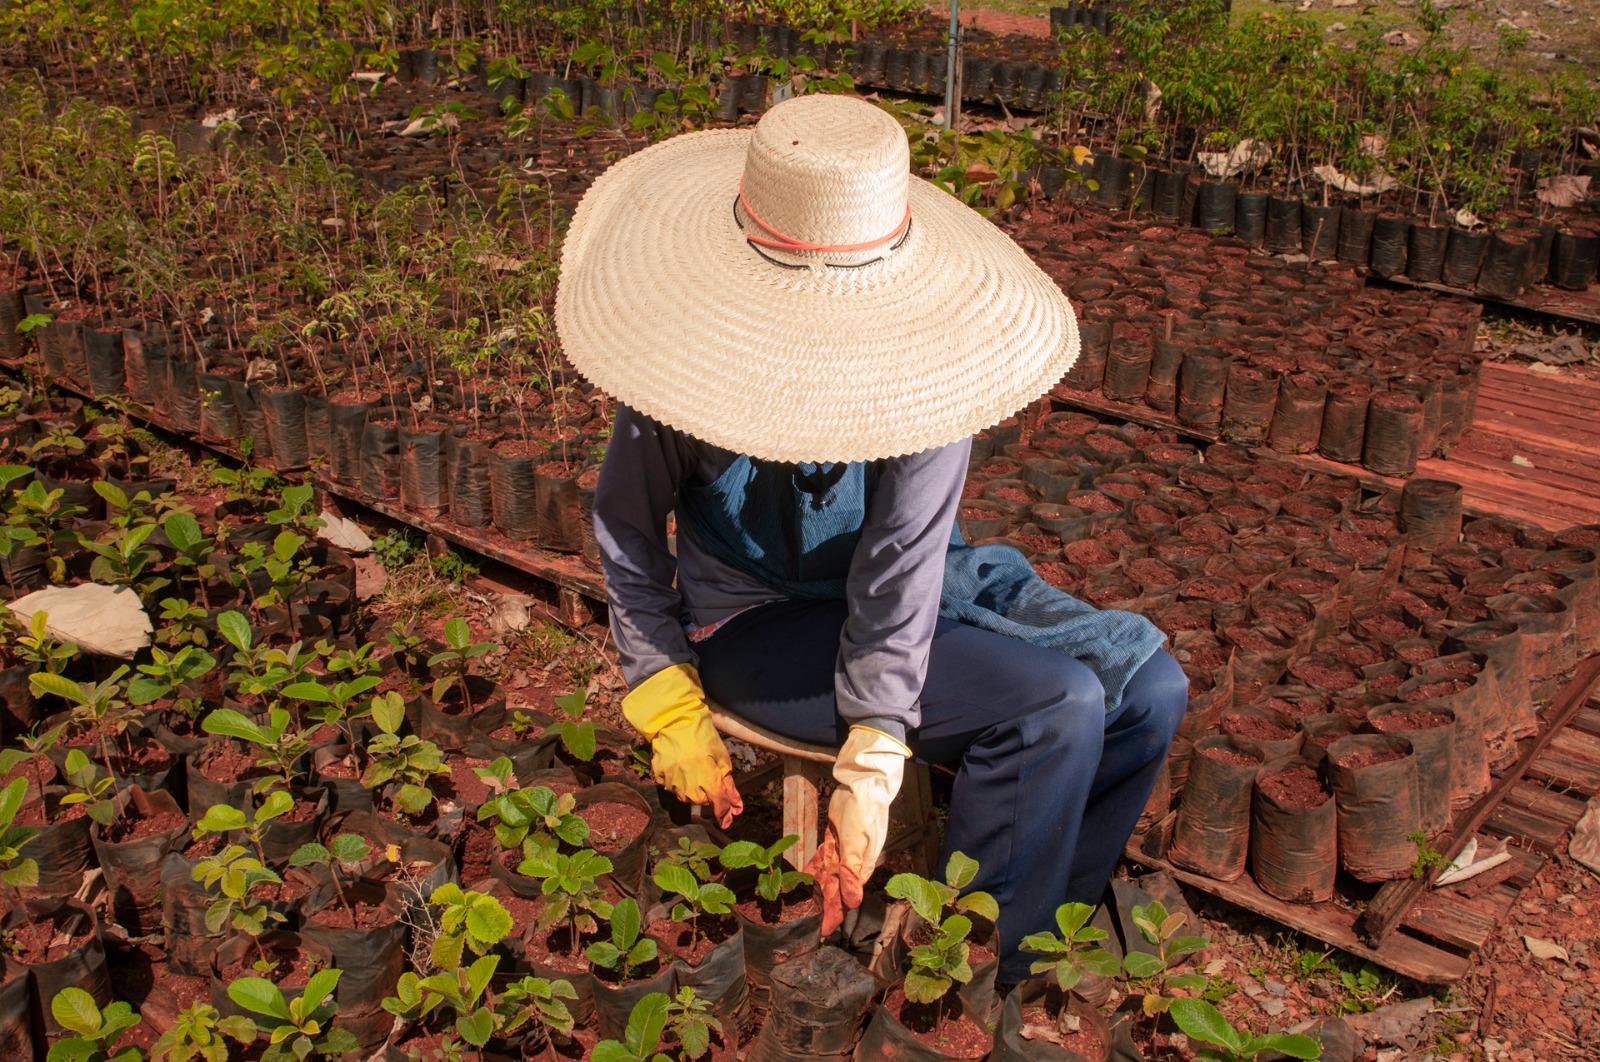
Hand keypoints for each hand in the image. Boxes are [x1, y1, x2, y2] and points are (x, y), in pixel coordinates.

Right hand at [621, 663, 742, 828]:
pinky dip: (678, 780)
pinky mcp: (660, 778)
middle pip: (702, 801)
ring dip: (692, 786)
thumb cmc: (702, 736)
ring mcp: (672, 784)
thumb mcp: (722, 758)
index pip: (719, 805)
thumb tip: (736, 807)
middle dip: (708, 791)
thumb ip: (728, 785)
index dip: (725, 814)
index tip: (728, 821)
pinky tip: (680, 764)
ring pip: (686, 795)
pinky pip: (672, 786)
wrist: (674, 721)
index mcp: (709, 780)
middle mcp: (689, 787)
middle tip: (707, 770)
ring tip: (692, 765)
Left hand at [805, 726, 909, 935]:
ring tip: (805, 907)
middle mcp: (852, 863)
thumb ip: (852, 872)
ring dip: (817, 891)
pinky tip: (803, 879)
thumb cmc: (864, 814)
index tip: (823, 931)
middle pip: (835, 890)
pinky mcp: (834, 838)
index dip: (835, 914)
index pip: (845, 897)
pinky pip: (821, 859)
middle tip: (810, 925)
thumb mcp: (857, 844)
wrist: (863, 785)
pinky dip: (813, 869)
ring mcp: (842, 851)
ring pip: (827, 876)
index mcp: (860, 868)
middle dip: (824, 908)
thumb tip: (852, 902)